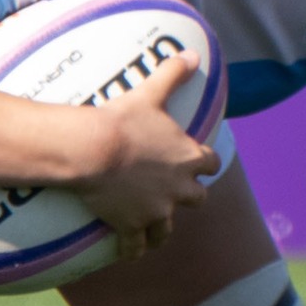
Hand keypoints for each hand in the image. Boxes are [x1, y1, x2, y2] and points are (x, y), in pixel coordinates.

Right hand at [72, 51, 216, 261]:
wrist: (95, 150)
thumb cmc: (123, 120)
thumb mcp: (151, 93)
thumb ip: (173, 73)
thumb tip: (193, 53)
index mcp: (187, 157)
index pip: (210, 163)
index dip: (205, 162)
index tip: (200, 162)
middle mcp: (179, 187)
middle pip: (197, 198)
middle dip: (189, 195)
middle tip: (176, 192)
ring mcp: (157, 209)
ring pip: (169, 229)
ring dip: (164, 228)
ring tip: (156, 230)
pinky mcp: (133, 226)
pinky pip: (137, 246)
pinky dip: (134, 250)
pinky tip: (130, 253)